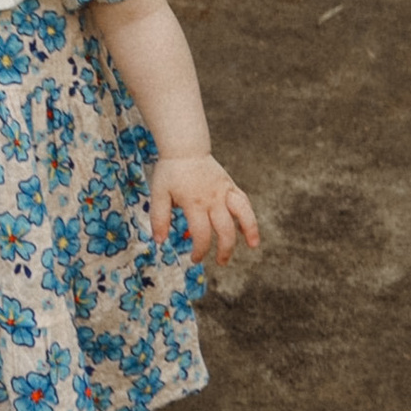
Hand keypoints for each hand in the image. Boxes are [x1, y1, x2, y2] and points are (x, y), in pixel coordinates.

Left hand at [150, 150, 260, 265]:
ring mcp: (224, 192)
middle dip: (224, 250)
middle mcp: (213, 199)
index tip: (195, 259)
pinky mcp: (231, 186)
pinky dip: (248, 216)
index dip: (200, 251)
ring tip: (252, 246)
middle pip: (225, 230)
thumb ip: (159, 217)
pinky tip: (248, 230)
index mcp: (194, 203)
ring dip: (249, 231)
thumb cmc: (170, 172)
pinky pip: (244, 202)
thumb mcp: (158, 193)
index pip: (202, 234)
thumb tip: (159, 241)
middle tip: (220, 262)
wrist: (185, 148)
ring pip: (243, 214)